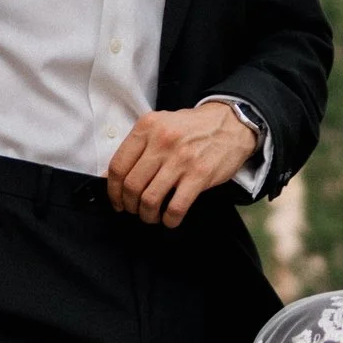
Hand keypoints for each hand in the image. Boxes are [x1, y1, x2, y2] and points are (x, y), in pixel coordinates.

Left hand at [106, 98, 254, 227]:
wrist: (230, 123)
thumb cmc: (192, 128)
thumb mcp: (160, 125)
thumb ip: (138, 146)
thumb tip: (112, 176)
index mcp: (147, 127)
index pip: (118, 166)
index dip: (113, 190)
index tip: (117, 201)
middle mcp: (162, 141)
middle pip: (132, 185)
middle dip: (129, 205)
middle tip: (134, 210)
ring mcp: (181, 159)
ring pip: (150, 199)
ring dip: (147, 215)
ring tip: (151, 216)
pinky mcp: (200, 175)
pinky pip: (176, 207)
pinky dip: (169, 219)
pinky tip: (170, 219)